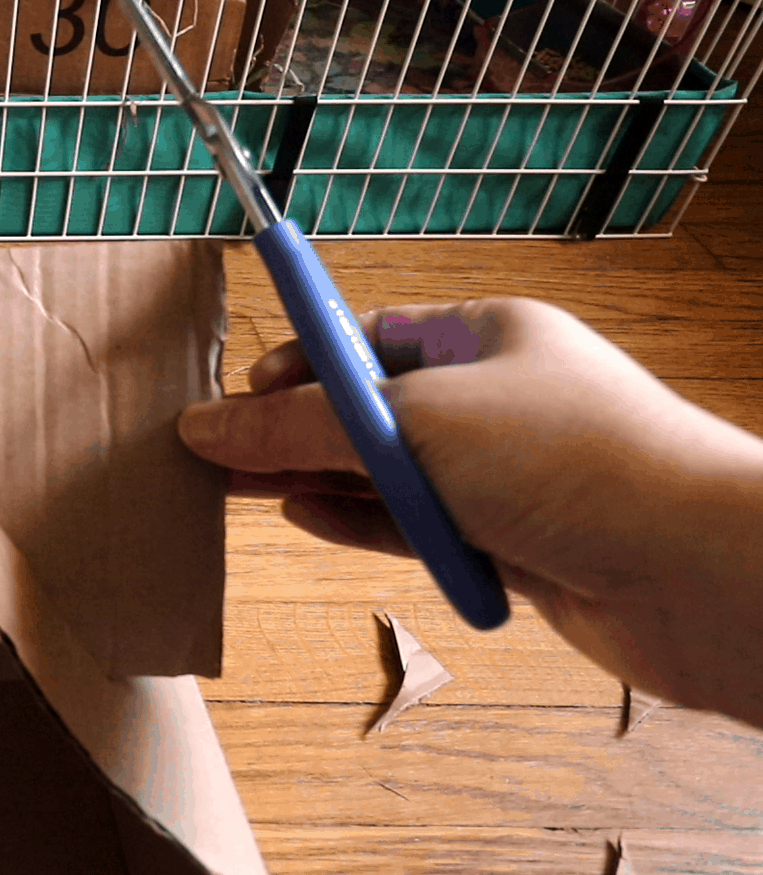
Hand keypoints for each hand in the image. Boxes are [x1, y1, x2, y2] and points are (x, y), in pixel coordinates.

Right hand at [177, 298, 762, 729]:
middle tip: (212, 450)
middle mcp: (497, 398)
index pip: (368, 336)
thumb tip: (207, 427)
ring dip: (316, 480)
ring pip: (389, 473)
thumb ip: (300, 428)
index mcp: (486, 334)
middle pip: (368, 407)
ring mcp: (506, 475)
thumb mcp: (414, 424)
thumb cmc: (575, 462)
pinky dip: (360, 524)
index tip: (236, 392)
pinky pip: (417, 528)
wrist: (695, 569)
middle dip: (291, 428)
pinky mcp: (512, 543)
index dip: (297, 361)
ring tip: (236, 489)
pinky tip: (306, 516)